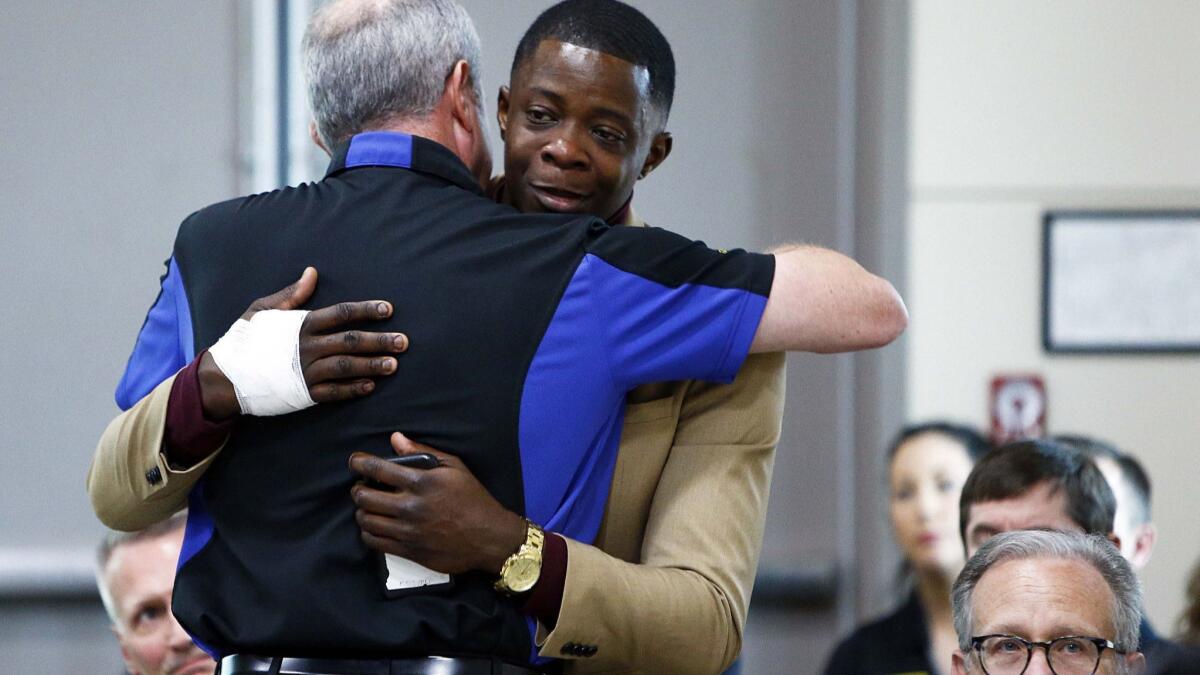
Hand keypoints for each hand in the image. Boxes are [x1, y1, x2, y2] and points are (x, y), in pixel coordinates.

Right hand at [198, 267, 409, 419]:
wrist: (224, 376)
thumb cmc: (245, 340)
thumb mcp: (263, 310)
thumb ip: (292, 294)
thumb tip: (312, 273)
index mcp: (301, 324)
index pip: (340, 314)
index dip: (365, 311)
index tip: (388, 310)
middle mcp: (307, 347)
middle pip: (350, 341)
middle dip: (380, 340)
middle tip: (404, 341)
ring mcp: (306, 372)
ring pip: (346, 367)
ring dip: (372, 365)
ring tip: (394, 364)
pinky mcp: (304, 394)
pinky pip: (334, 393)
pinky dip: (353, 389)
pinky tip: (371, 386)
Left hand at [349, 432, 526, 575]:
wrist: (488, 537)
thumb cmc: (473, 499)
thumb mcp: (455, 467)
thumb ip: (423, 452)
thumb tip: (396, 438)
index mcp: (422, 482)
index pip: (378, 469)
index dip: (359, 463)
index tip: (354, 461)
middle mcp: (411, 507)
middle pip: (365, 497)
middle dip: (358, 489)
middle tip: (361, 487)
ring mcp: (408, 531)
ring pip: (366, 521)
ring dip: (362, 511)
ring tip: (368, 507)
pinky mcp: (409, 551)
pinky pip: (375, 543)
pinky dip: (368, 533)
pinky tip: (375, 527)